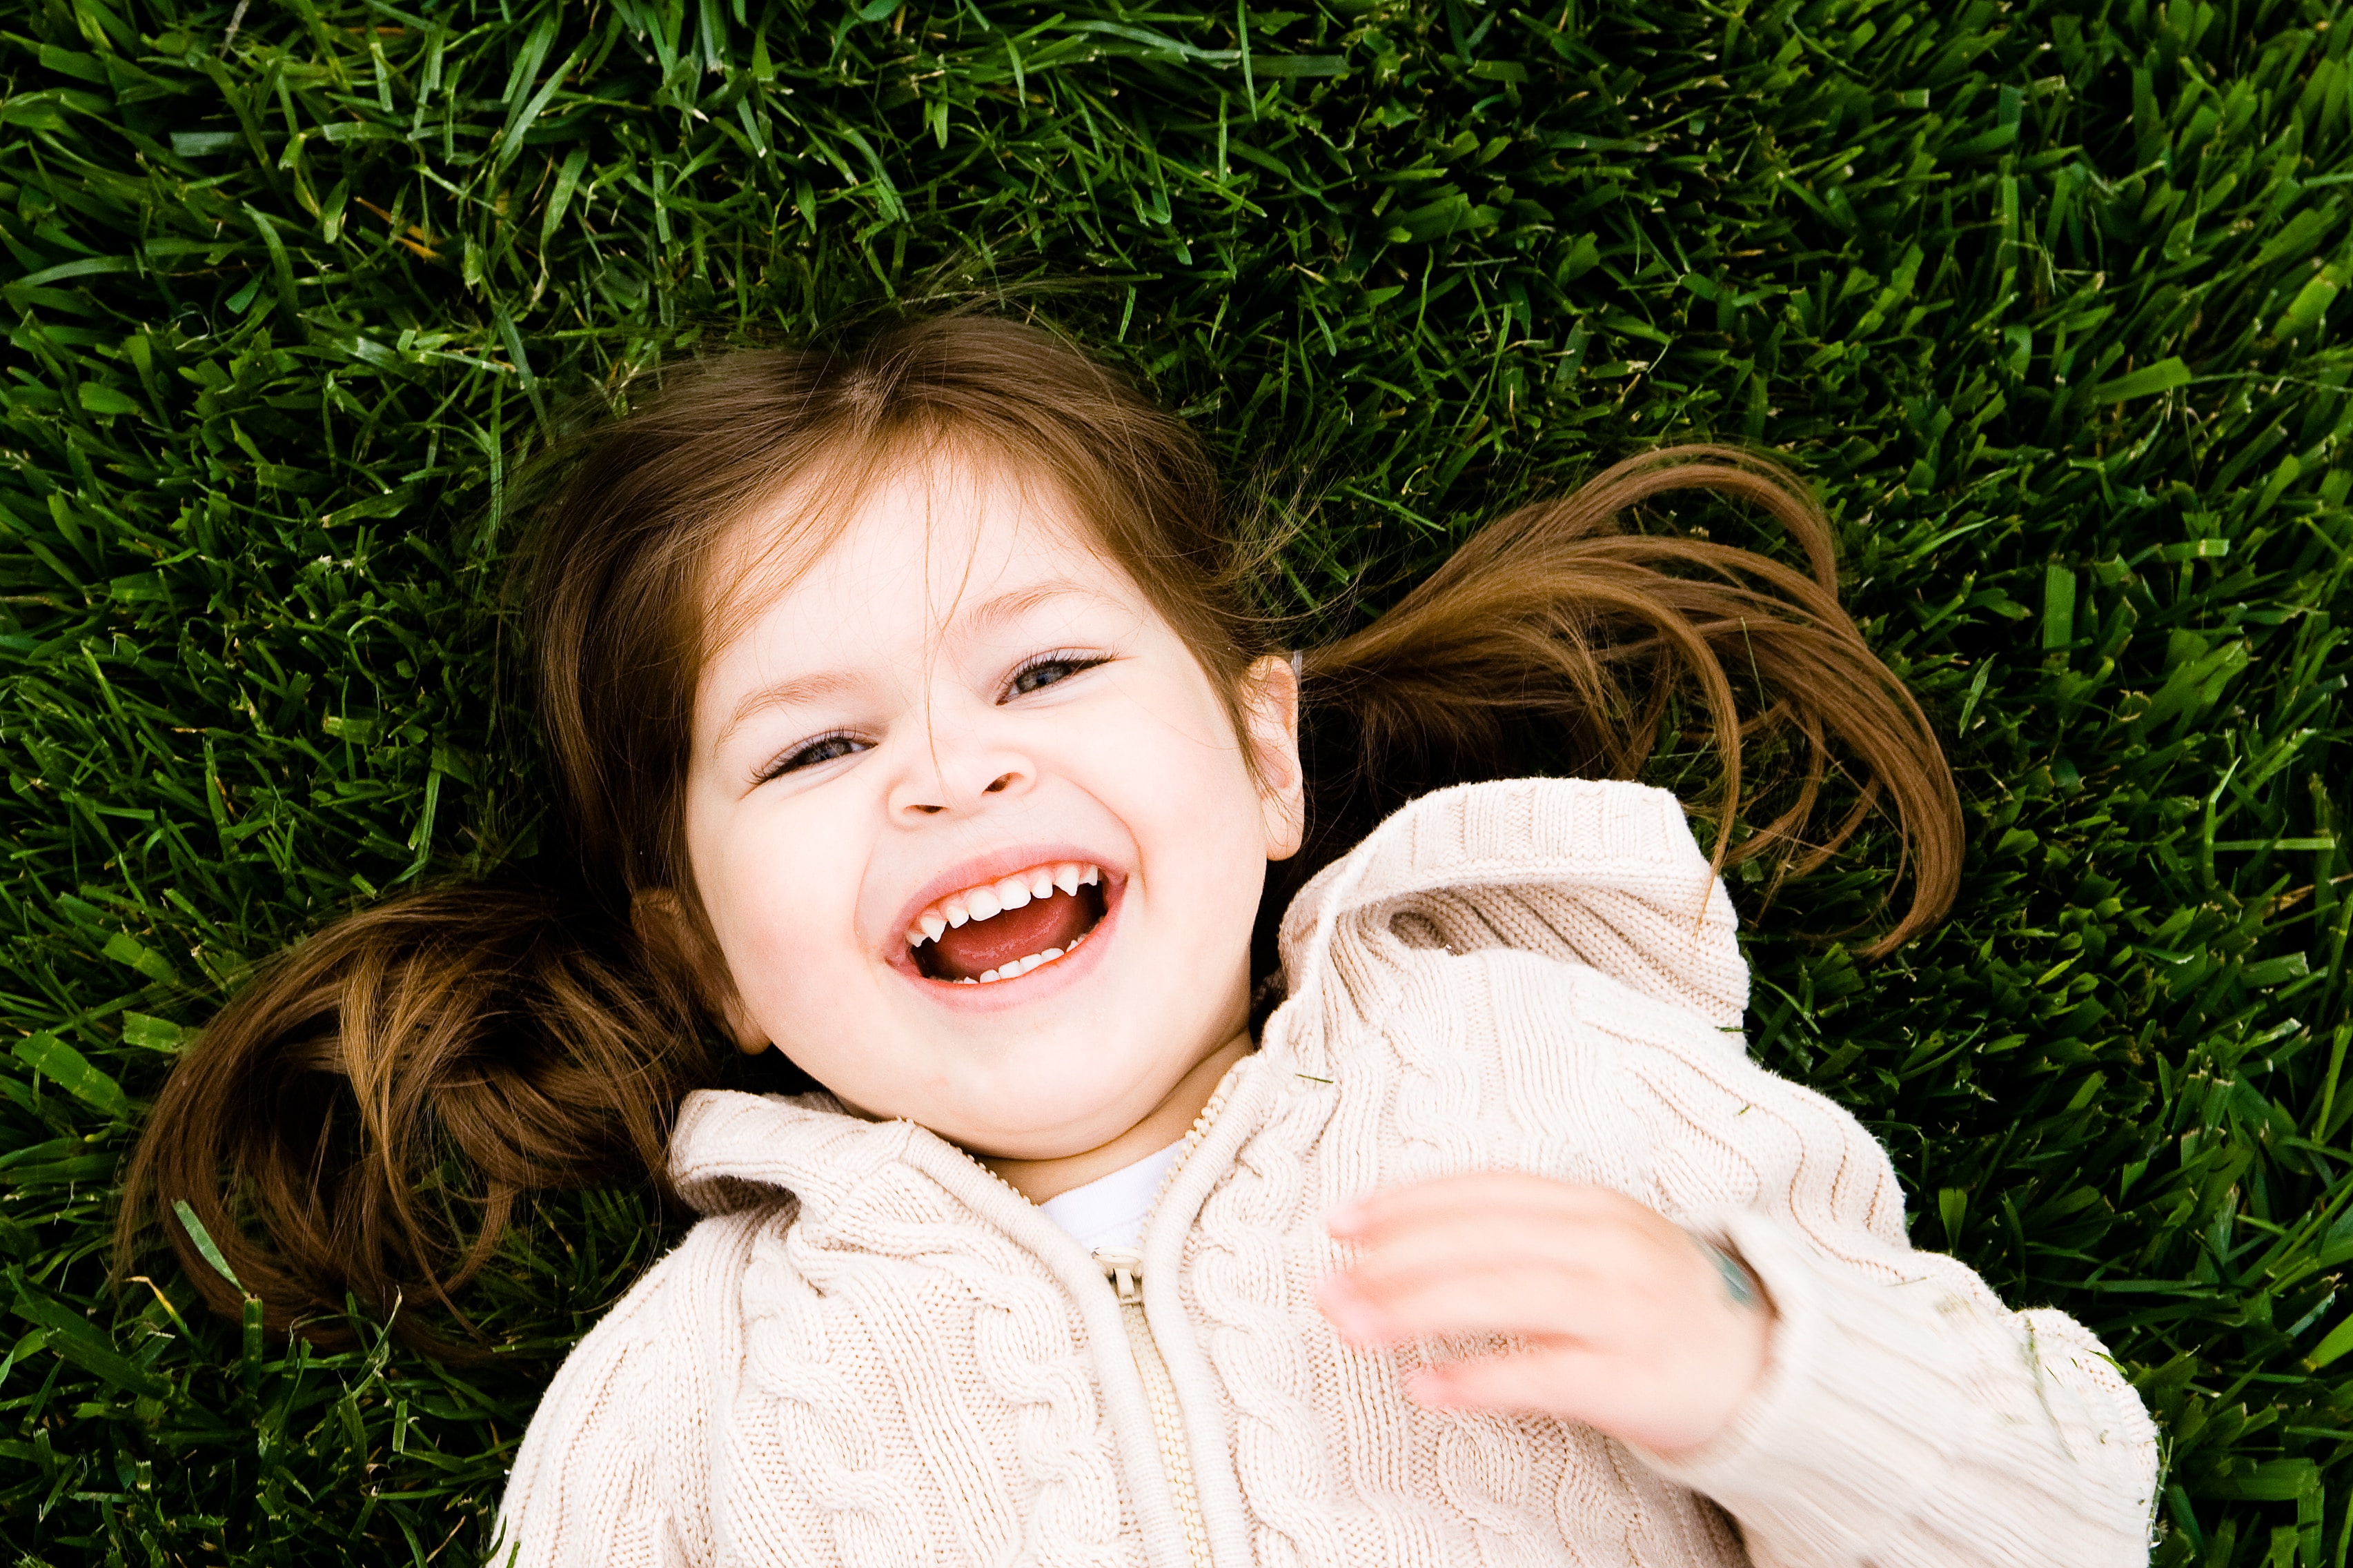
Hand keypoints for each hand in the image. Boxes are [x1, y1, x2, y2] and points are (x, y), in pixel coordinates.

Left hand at [1317, 1173, 1773, 1454]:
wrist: (1765, 1366)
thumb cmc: (1654, 1304)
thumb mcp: (1595, 1244)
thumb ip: (1516, 1236)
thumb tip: (1403, 1245)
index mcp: (1589, 1204)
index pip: (1483, 1190)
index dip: (1407, 1202)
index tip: (1341, 1223)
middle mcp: (1606, 1244)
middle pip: (1483, 1239)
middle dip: (1394, 1259)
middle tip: (1327, 1284)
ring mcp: (1624, 1309)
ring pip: (1505, 1295)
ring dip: (1416, 1310)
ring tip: (1353, 1326)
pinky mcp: (1634, 1378)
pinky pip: (1544, 1375)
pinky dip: (1477, 1379)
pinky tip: (1423, 1387)